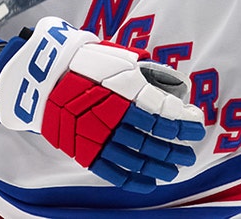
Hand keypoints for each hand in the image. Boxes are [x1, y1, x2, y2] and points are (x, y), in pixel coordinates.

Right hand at [0, 17, 205, 191]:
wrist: (44, 77)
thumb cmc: (86, 63)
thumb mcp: (121, 58)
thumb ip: (147, 72)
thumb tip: (173, 82)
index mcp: (126, 92)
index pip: (165, 114)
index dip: (184, 124)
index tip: (196, 127)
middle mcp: (115, 117)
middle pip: (155, 139)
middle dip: (176, 149)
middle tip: (189, 154)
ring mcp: (99, 137)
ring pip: (137, 158)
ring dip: (160, 166)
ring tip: (174, 169)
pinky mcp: (85, 151)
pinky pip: (114, 171)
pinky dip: (134, 180)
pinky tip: (149, 183)